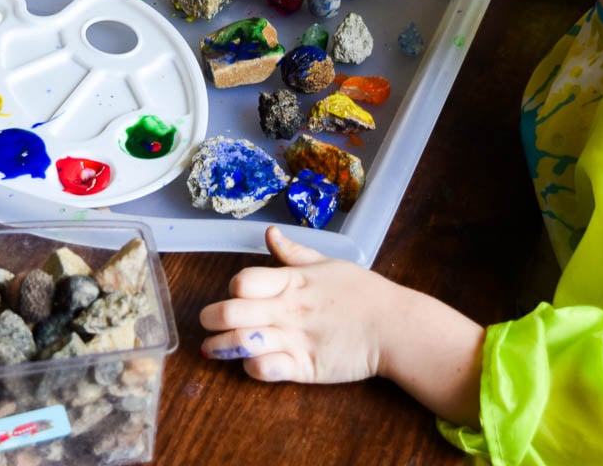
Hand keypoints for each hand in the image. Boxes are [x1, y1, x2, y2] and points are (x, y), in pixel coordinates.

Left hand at [199, 225, 398, 383]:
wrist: (395, 327)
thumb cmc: (362, 292)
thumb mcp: (326, 263)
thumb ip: (293, 252)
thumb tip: (269, 233)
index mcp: (291, 281)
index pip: (243, 281)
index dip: (233, 288)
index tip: (236, 293)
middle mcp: (287, 309)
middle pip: (231, 312)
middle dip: (211, 318)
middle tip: (208, 322)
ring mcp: (294, 340)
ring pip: (241, 342)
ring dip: (220, 346)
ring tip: (212, 348)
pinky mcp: (305, 368)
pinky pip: (266, 369)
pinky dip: (251, 367)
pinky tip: (249, 363)